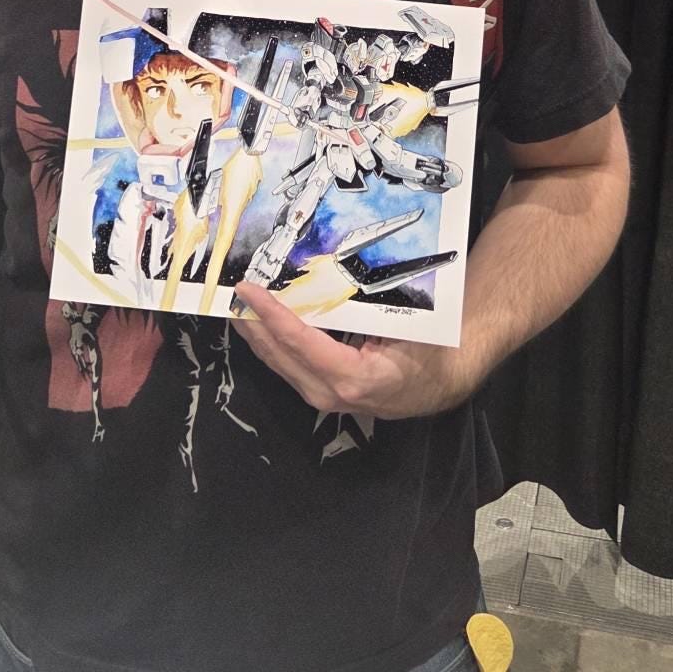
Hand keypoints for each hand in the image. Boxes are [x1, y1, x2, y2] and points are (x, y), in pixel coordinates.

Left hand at [231, 283, 469, 418]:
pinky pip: (288, 366)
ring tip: (237, 303)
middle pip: (279, 354)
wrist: (440, 384)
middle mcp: (331, 393)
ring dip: (256, 332)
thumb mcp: (402, 326)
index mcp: (353, 377)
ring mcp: (324, 398)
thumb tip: (330, 276)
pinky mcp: (321, 393)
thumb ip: (366, 309)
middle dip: (252, 322)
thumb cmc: (426, 351)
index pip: (301, 342)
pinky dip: (271, 342)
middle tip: (232, 291)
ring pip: (278, 363)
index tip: (249, 290)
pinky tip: (260, 322)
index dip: (271, 314)